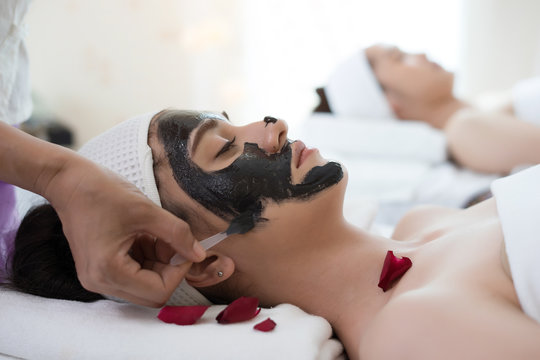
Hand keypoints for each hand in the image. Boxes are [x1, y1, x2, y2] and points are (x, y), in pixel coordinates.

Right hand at [46, 156, 205, 306]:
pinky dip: (147, 259)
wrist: (69, 181)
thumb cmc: (103, 192)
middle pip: (152, 293)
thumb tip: (199, 254)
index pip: (159, 291)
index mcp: (108, 271)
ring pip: (145, 285)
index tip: (185, 247)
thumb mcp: (147, 211)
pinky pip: (133, 274)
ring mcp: (98, 277)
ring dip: (159, 263)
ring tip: (155, 234)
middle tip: (172, 240)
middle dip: (169, 268)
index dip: (179, 270)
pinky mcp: (100, 269)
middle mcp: (100, 282)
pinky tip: (145, 236)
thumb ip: (178, 234)